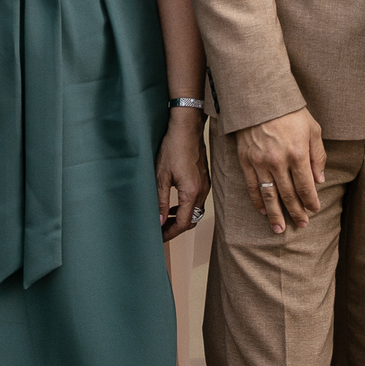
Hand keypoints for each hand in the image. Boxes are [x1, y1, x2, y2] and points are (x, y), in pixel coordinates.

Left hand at [158, 112, 207, 241]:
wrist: (187, 128)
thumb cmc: (173, 148)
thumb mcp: (161, 176)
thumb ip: (161, 201)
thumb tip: (159, 221)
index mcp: (192, 192)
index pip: (184, 223)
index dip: (170, 233)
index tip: (159, 237)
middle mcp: (202, 191)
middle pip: (192, 220)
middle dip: (176, 228)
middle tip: (160, 230)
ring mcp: (205, 185)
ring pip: (195, 211)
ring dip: (181, 218)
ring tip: (165, 218)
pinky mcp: (204, 179)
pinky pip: (197, 200)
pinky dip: (186, 207)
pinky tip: (174, 204)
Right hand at [234, 107, 324, 235]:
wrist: (260, 98)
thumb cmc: (290, 112)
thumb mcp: (313, 129)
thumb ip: (318, 156)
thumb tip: (319, 180)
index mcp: (297, 153)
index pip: (306, 186)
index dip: (311, 201)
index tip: (314, 210)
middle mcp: (279, 161)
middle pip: (288, 195)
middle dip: (296, 212)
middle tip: (301, 225)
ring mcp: (260, 162)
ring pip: (269, 196)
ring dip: (276, 215)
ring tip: (279, 229)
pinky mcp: (246, 161)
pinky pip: (252, 187)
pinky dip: (257, 202)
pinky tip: (263, 212)